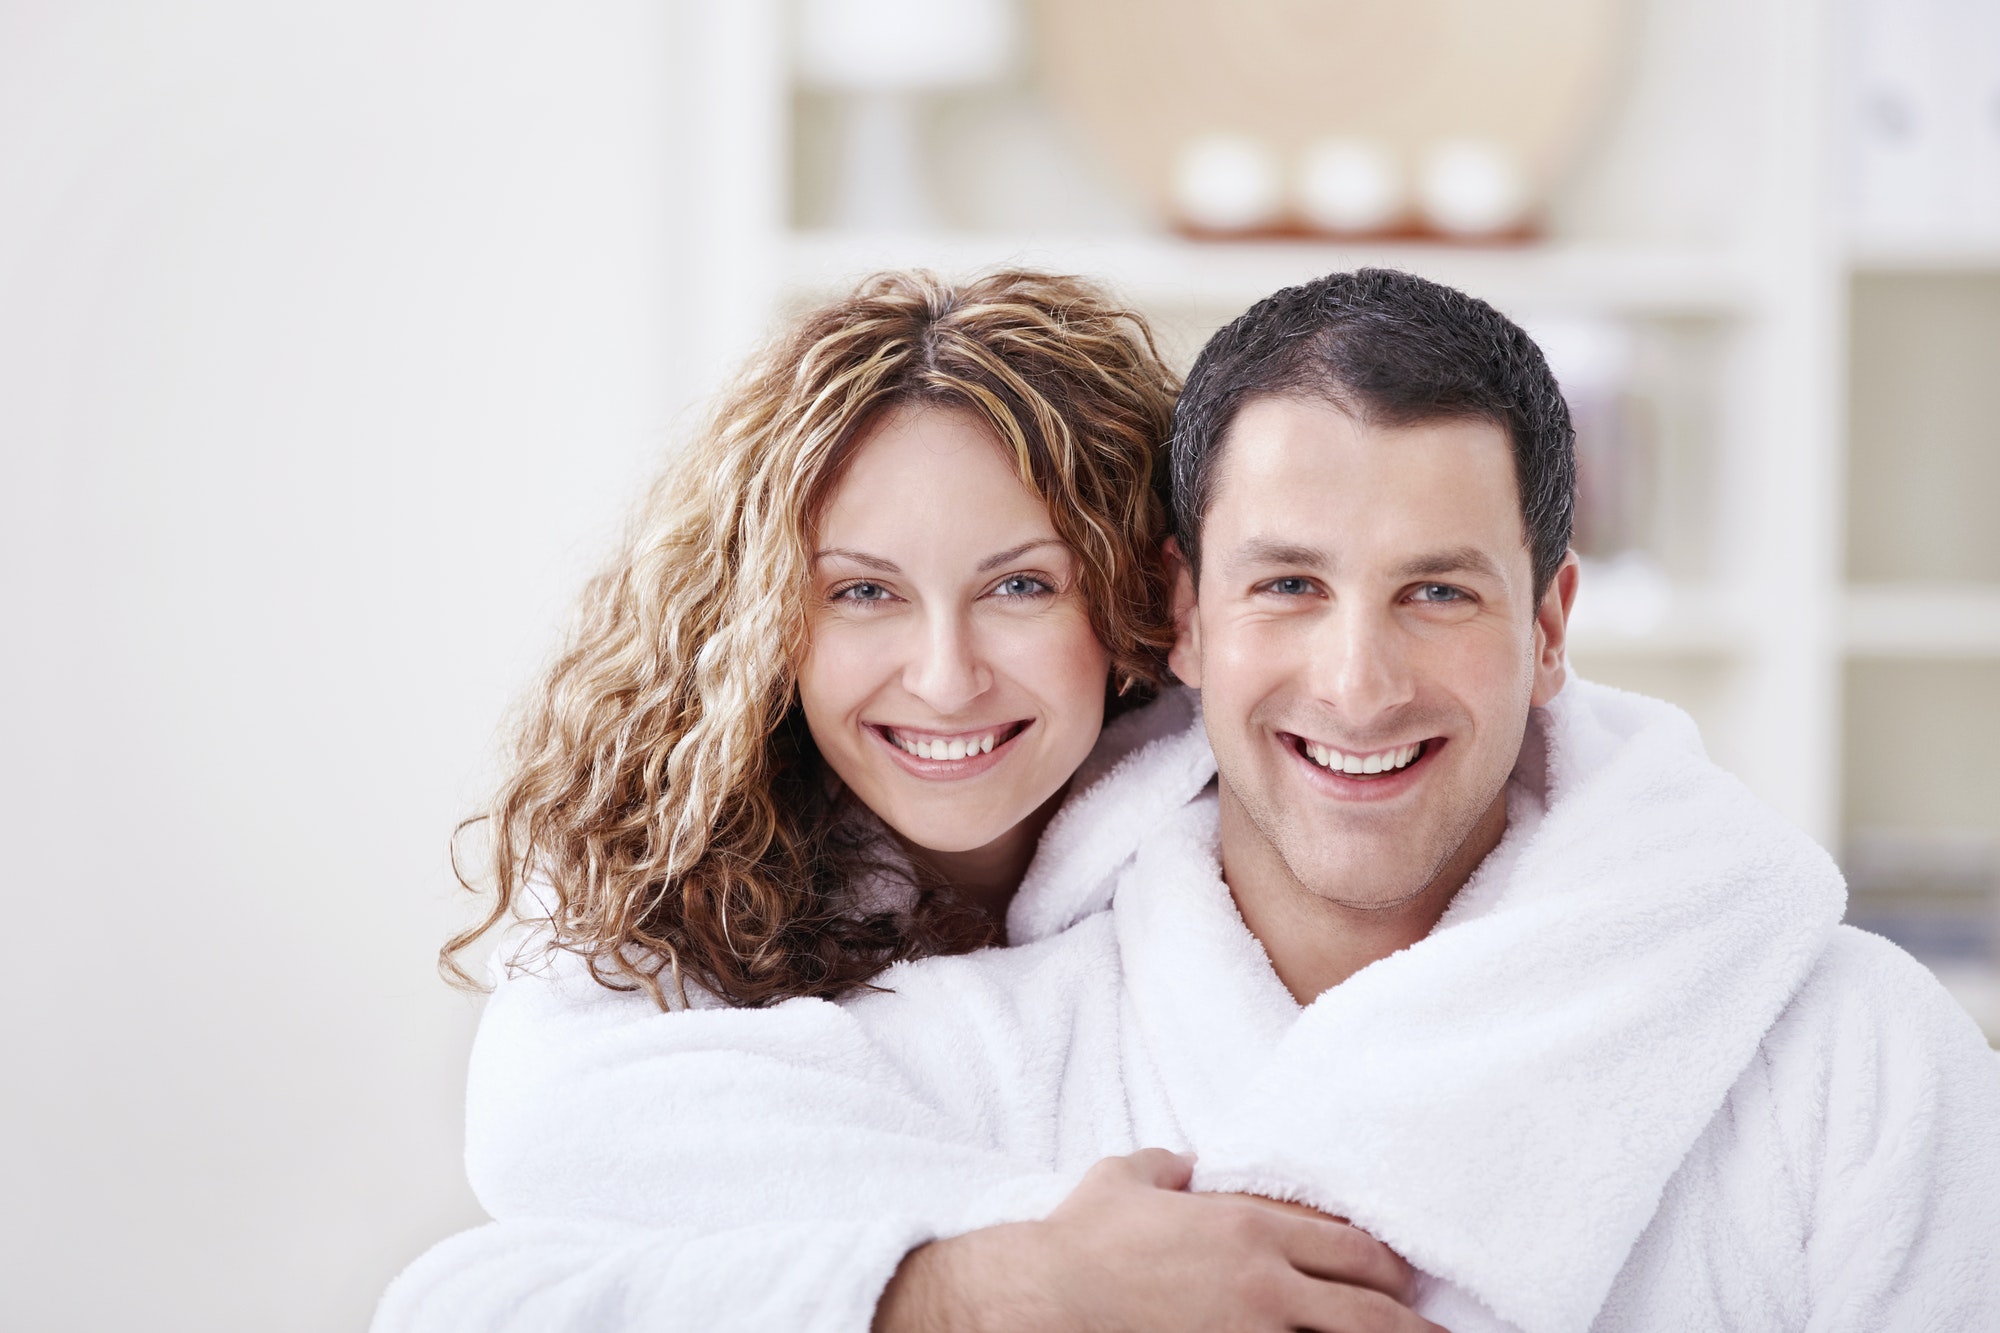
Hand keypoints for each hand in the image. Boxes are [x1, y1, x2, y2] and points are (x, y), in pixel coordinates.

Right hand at [872, 1149, 1444, 1332]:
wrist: (1045, 1300)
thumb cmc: (1081, 1241)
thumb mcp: (1124, 1179)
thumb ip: (1166, 1166)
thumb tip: (1183, 1164)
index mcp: (1248, 1227)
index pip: (1349, 1245)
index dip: (1385, 1264)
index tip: (1402, 1275)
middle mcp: (1265, 1283)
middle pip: (1367, 1304)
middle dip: (1405, 1317)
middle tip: (1429, 1326)